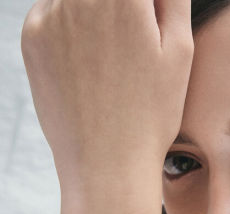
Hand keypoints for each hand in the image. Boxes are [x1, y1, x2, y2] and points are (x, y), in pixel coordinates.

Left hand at [20, 0, 193, 190]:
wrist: (106, 165)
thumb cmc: (150, 115)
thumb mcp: (181, 52)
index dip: (143, 5)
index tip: (146, 19)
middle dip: (121, 9)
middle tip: (130, 41)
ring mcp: (50, 15)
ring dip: (94, 11)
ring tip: (109, 55)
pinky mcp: (31, 38)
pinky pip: (52, 11)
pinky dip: (70, 24)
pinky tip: (88, 63)